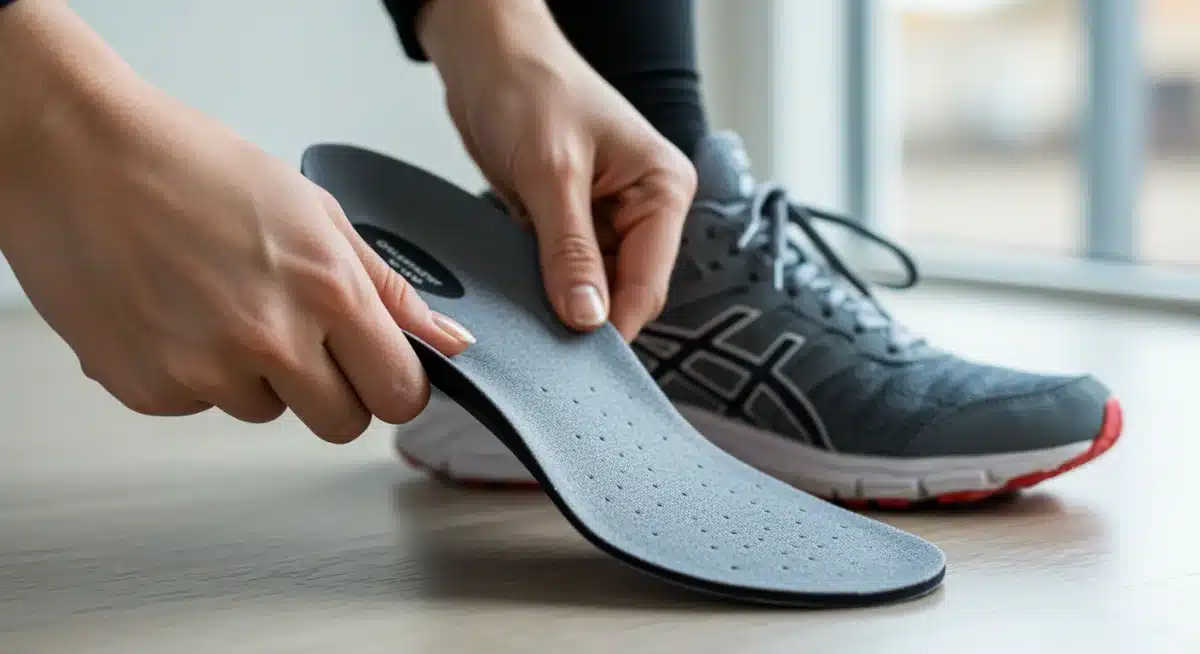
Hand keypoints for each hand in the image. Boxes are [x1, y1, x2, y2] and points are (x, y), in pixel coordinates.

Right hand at [0, 0, 473, 441]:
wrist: (75, 155)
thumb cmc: (193, 167)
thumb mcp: (314, 211)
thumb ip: (388, 287)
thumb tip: (450, 341)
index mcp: (328, 290)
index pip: (400, 393)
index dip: (394, 383)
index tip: (380, 369)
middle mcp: (271, 339)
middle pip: (342, 423)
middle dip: (335, 389)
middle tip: (300, 334)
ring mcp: (205, 371)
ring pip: (268, 411)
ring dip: (258, 375)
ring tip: (220, 302)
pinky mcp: (149, 390)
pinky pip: (202, 404)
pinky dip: (195, 371)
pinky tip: (175, 312)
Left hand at [419, 0, 696, 340]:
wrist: (486, 53)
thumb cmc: (530, 87)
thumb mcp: (552, 171)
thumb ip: (571, 251)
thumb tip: (588, 321)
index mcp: (663, 190)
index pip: (648, 282)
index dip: (614, 326)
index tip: (576, 363)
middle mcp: (643, 208)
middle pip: (623, 291)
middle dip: (586, 316)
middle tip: (544, 348)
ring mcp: (606, 218)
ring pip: (591, 287)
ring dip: (559, 302)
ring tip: (526, 317)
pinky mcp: (569, 222)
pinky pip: (561, 271)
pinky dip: (540, 285)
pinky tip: (518, 294)